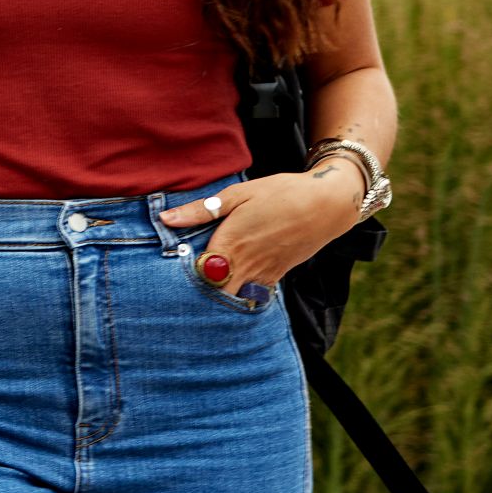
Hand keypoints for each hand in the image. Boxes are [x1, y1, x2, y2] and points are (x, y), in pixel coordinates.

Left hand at [157, 169, 364, 297]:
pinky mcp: (276, 277)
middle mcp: (245, 265)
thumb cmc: (279, 194)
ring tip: (205, 283)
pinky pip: (251, 294)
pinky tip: (230, 282)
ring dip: (218, 294)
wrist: (325, 206)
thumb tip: (166, 219)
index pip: (197, 273)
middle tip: (183, 282)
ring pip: (233, 298)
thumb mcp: (237, 195)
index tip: (172, 265)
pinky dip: (239, 293)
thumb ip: (200, 211)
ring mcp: (262, 275)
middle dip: (198, 291)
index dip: (183, 272)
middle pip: (214, 293)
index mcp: (230, 244)